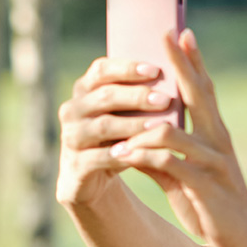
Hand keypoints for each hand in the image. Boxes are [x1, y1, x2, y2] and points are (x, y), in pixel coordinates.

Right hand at [57, 56, 170, 207]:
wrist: (95, 178)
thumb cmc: (118, 136)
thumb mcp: (125, 114)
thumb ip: (139, 96)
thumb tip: (175, 77)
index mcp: (84, 89)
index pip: (102, 70)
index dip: (127, 68)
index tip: (156, 70)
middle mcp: (73, 109)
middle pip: (105, 96)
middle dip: (137, 96)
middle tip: (165, 99)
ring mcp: (72, 136)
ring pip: (104, 126)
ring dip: (134, 124)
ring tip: (160, 125)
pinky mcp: (76, 164)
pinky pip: (101, 157)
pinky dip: (124, 153)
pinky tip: (143, 151)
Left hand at [105, 29, 246, 246]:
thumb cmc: (215, 208)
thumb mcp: (185, 178)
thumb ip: (162, 156)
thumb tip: (133, 140)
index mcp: (216, 136)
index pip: (205, 90)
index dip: (193, 61)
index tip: (180, 31)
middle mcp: (218, 142)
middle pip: (199, 94)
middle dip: (180, 63)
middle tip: (166, 33)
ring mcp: (213, 163)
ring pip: (174, 131)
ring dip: (142, 126)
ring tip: (117, 124)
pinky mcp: (204, 186)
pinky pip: (170, 164)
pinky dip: (145, 156)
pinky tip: (124, 155)